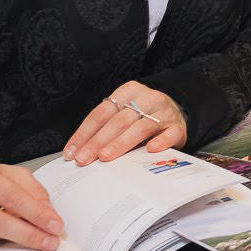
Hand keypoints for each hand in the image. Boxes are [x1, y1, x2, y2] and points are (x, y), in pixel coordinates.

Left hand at [63, 80, 185, 165]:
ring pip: (141, 127)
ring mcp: (164, 112)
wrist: (175, 111)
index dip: (85, 133)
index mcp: (128, 91)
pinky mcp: (178, 127)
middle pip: (119, 121)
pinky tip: (150, 150)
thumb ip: (105, 127)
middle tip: (84, 158)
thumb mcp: (123, 112)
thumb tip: (79, 151)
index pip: (101, 113)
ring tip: (105, 157)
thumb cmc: (142, 115)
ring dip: (121, 143)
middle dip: (98, 141)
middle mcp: (146, 99)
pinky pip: (170, 134)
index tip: (73, 151)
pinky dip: (160, 142)